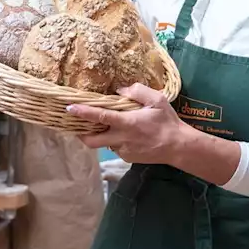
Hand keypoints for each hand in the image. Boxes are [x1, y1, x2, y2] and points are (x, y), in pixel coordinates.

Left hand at [68, 84, 188, 165]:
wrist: (178, 147)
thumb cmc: (167, 121)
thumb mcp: (157, 100)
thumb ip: (137, 91)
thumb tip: (120, 90)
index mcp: (127, 123)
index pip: (100, 117)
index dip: (83, 112)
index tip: (69, 108)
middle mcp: (121, 139)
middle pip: (92, 141)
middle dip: (80, 134)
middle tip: (75, 124)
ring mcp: (123, 151)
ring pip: (104, 143)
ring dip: (101, 135)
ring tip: (105, 125)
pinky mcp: (127, 158)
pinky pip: (115, 148)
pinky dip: (115, 140)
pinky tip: (124, 134)